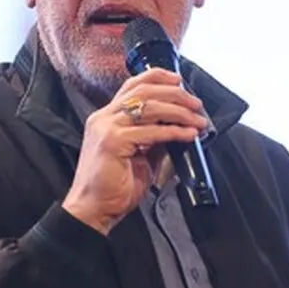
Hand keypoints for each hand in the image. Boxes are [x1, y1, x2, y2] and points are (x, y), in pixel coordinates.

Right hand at [62, 68, 206, 234]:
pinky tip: (188, 135)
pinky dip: (174, 131)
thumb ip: (152, 139)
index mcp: (106, 117)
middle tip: (196, 103)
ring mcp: (107, 128)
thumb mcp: (138, 156)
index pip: (132, 85)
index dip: (157, 77)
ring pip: (149, 107)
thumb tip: (176, 127)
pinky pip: (151, 132)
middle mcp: (104, 117)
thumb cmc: (112, 187)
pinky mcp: (113, 142)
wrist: (92, 210)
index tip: (179, 80)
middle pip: (143, 91)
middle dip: (175, 94)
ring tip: (197, 119)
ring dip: (179, 111)